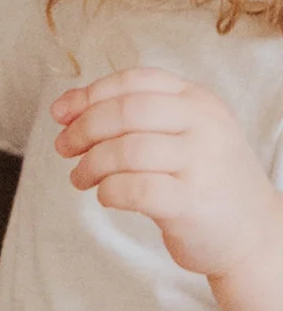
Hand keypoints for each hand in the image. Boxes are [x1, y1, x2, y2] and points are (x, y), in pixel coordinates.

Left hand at [53, 68, 282, 280]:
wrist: (250, 230)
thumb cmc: (200, 180)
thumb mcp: (177, 135)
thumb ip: (127, 118)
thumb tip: (64, 107)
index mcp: (197, 100)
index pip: (136, 80)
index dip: (90, 95)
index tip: (61, 115)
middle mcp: (203, 124)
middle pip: (126, 111)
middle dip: (83, 129)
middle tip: (64, 149)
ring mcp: (200, 162)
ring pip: (126, 150)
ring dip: (90, 165)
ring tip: (81, 178)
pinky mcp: (190, 202)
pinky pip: (133, 190)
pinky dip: (108, 192)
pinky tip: (107, 196)